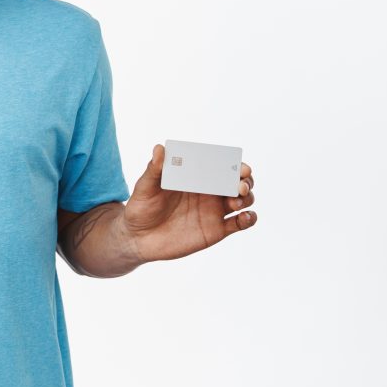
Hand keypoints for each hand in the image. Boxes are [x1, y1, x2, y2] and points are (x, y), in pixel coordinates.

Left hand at [122, 143, 256, 263]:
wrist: (137, 238)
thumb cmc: (140, 207)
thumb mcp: (145, 187)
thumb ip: (154, 170)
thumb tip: (159, 148)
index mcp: (195, 177)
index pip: (220, 165)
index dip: (235, 164)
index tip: (239, 166)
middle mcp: (208, 192)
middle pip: (237, 182)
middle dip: (245, 181)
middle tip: (240, 185)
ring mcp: (214, 211)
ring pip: (242, 200)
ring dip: (247, 198)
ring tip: (236, 201)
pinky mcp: (216, 230)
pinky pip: (239, 224)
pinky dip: (249, 219)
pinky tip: (245, 217)